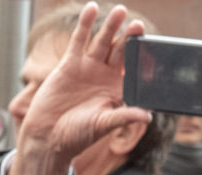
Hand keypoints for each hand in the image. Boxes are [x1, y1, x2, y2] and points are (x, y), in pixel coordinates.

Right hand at [8, 2, 150, 174]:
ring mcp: (88, 68)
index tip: (152, 49)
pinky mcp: (69, 63)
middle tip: (139, 25)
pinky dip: (85, 24)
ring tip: (121, 10)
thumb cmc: (78, 135)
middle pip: (121, 52)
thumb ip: (124, 117)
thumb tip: (148, 115)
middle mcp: (105, 77)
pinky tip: (92, 9)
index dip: (142, 59)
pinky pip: (79, 40)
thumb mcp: (104, 125)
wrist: (49, 135)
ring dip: (111, 26)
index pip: (134, 71)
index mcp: (118, 91)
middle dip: (129, 39)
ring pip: (102, 42)